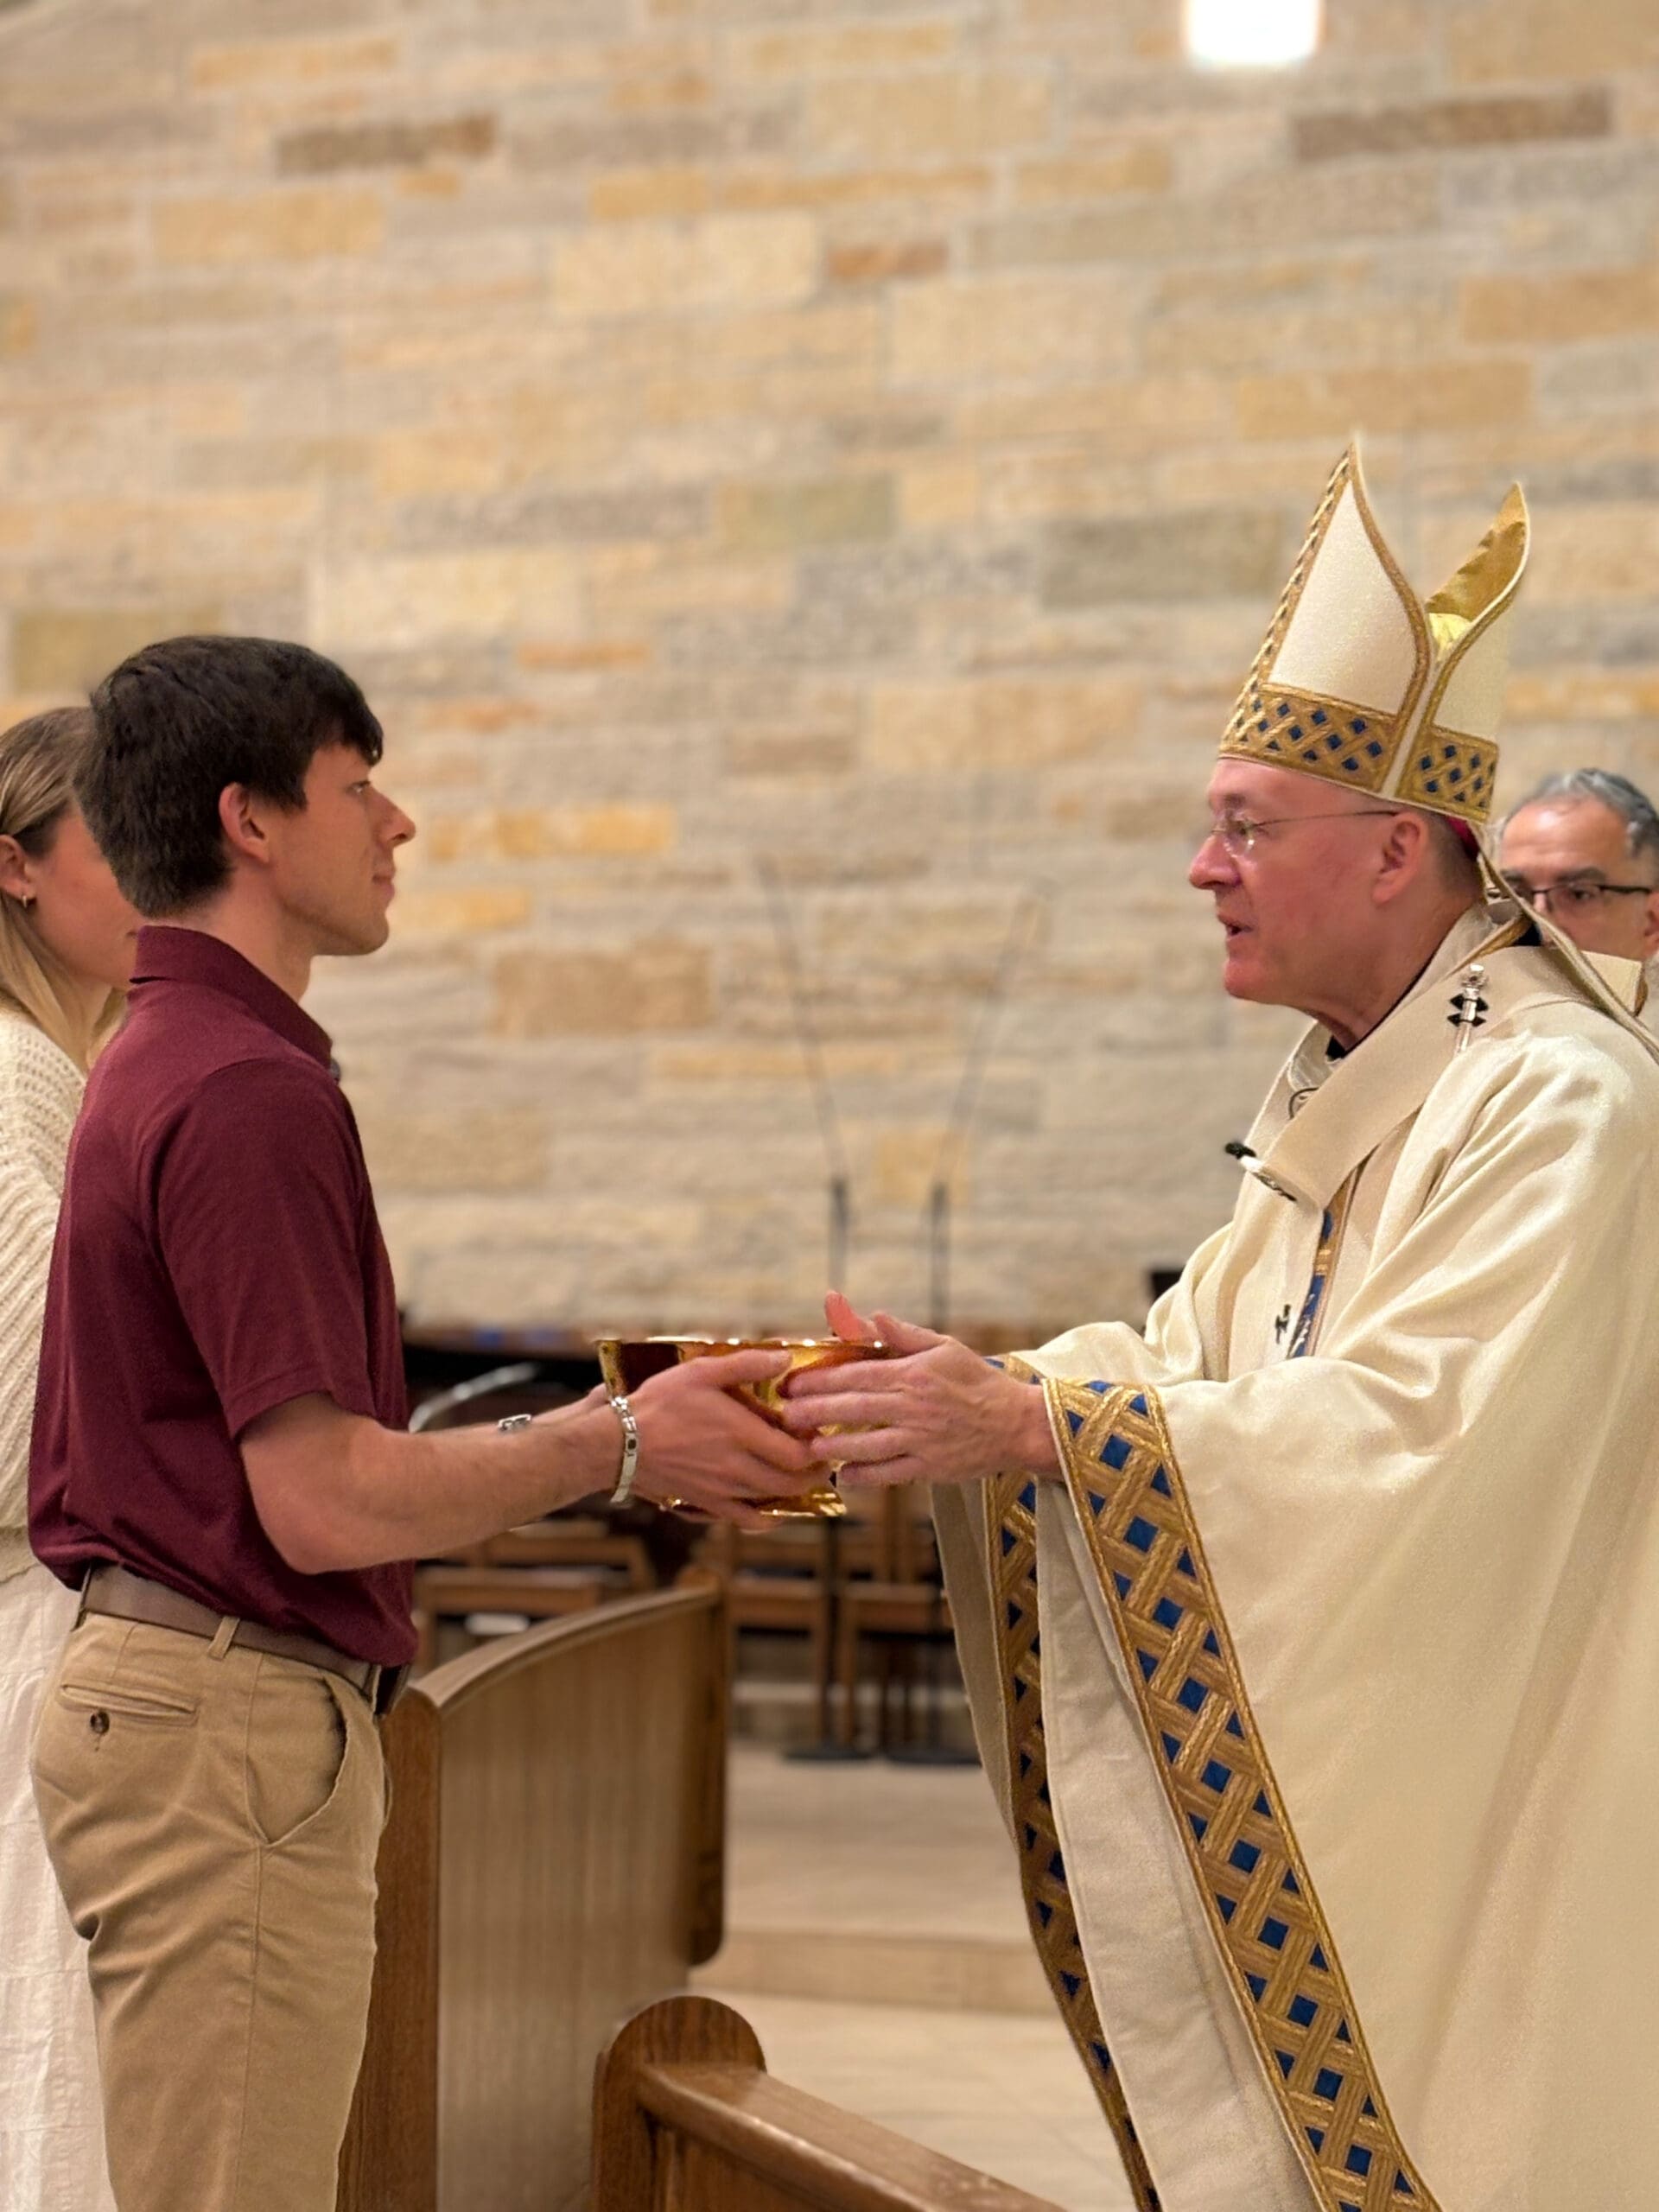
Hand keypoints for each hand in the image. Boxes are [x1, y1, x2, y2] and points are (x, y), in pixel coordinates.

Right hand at [626, 1348, 821, 1520]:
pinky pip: (744, 1520)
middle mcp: (737, 1468)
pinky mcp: (705, 1503)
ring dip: (793, 1490)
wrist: (618, 1445)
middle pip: (792, 1482)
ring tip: (799, 1474)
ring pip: (772, 1500)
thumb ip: (747, 1364)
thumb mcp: (702, 1371)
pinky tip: (773, 1510)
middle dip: (813, 1473)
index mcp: (741, 1434)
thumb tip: (786, 1359)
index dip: (817, 1450)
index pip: (797, 1454)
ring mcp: (722, 1490)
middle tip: (821, 1459)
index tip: (822, 1437)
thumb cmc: (659, 1404)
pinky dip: (766, 1518)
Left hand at [779, 1296, 1058, 1487]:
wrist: (1017, 1424)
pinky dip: (866, 1476)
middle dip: (815, 1412)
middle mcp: (914, 1406)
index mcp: (914, 1373)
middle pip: (854, 1409)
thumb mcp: (945, 1348)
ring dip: (834, 1447)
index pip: (857, 1375)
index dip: (820, 1379)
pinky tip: (844, 1476)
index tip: (792, 1383)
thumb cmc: (977, 1382)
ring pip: (868, 1444)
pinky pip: (891, 1473)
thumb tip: (875, 1315)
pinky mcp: (931, 1466)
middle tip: (786, 1415)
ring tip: (807, 1448)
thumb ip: (904, 1335)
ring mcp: (922, 1438)